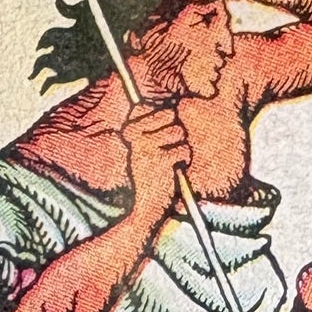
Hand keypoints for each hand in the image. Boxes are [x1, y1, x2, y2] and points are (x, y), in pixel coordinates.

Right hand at [121, 103, 189, 217]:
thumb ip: (154, 126)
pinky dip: (184, 160)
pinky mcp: (159, 159)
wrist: (146, 207)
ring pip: (179, 131)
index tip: (160, 132)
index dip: (163, 117)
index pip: (151, 106)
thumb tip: (173, 104)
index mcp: (128, 129)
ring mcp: (146, 147)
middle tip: (165, 150)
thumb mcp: (144, 147)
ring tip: (168, 161)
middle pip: (170, 114)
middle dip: (175, 132)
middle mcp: (133, 135)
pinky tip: (172, 170)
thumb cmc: (150, 174)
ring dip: (180, 147)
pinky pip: (184, 149)